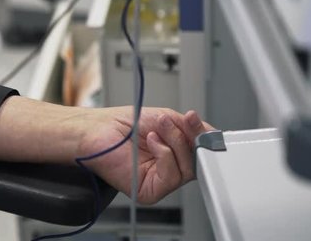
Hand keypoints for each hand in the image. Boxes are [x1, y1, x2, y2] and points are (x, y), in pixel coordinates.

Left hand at [78, 107, 212, 204]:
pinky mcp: (150, 191)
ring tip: (160, 127)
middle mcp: (168, 169)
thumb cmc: (123, 125)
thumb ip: (189, 128)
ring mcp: (160, 181)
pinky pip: (171, 176)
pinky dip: (164, 154)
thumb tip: (211, 134)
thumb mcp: (166, 118)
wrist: (99, 129)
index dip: (203, 137)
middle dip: (191, 138)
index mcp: (174, 153)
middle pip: (197, 161)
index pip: (198, 151)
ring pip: (187, 169)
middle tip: (183, 121)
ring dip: (176, 142)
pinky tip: (153, 141)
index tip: (196, 120)